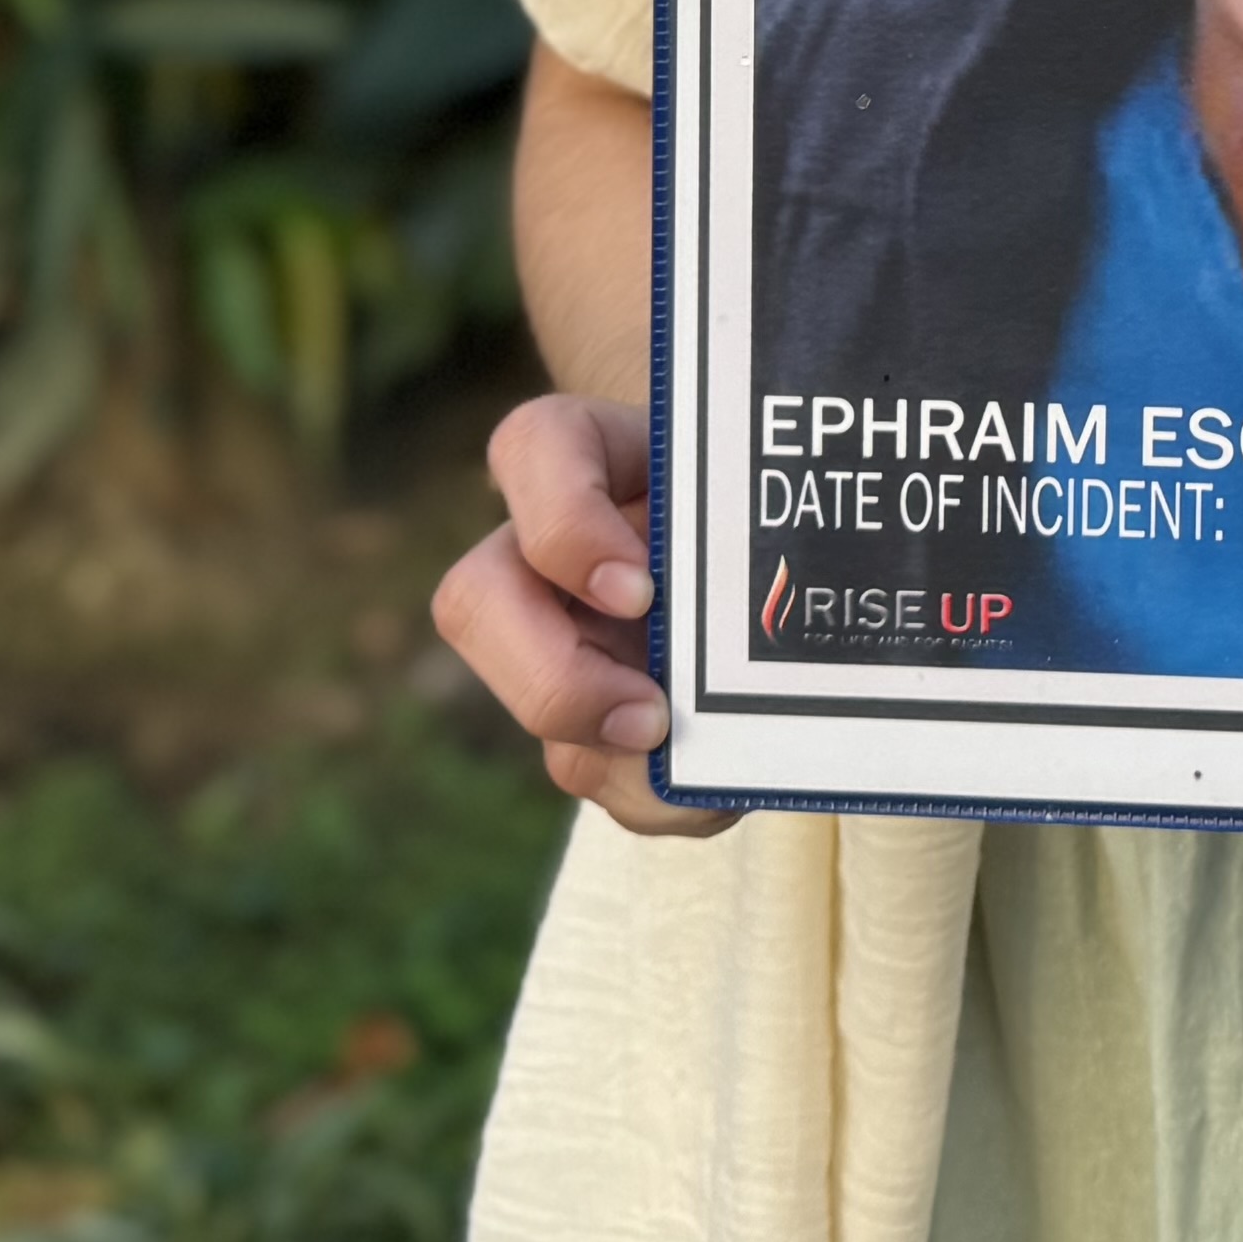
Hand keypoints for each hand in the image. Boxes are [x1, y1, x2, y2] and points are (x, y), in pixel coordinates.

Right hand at [428, 392, 729, 837]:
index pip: (533, 448)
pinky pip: (591, 770)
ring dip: (617, 756)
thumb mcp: (757, 481)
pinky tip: (707, 784)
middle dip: (555, 681)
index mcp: (583, 453)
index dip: (567, 530)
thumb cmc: (754, 497)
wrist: (767, 540)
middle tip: (649, 716)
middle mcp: (541, 548)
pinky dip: (653, 793)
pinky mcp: (585, 716)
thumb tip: (754, 620)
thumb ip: (747, 518)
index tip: (638, 590)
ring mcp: (553, 637)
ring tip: (702, 758)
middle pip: (474, 602)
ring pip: (532, 711)